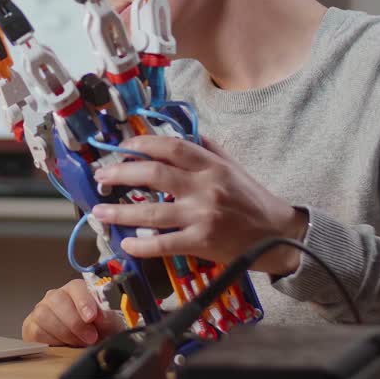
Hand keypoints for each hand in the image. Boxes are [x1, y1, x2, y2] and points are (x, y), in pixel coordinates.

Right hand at [22, 279, 125, 346]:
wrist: (87, 346)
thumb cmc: (97, 332)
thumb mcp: (109, 326)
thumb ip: (108, 318)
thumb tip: (102, 315)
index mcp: (76, 290)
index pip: (76, 287)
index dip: (83, 301)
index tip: (91, 317)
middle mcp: (56, 296)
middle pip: (57, 300)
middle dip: (75, 322)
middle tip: (89, 337)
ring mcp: (41, 310)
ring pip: (44, 314)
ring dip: (64, 333)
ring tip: (78, 343)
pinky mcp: (31, 327)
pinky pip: (36, 331)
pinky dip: (51, 341)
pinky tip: (63, 345)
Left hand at [90, 136, 308, 274]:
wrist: (280, 235)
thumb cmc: (253, 200)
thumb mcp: (233, 167)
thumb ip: (206, 149)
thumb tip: (178, 133)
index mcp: (212, 165)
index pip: (171, 146)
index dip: (142, 144)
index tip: (122, 149)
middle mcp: (205, 187)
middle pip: (154, 175)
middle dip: (121, 174)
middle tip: (101, 177)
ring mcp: (202, 216)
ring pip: (152, 212)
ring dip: (120, 212)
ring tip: (99, 212)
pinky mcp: (202, 242)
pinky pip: (164, 243)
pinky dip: (142, 245)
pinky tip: (126, 244)